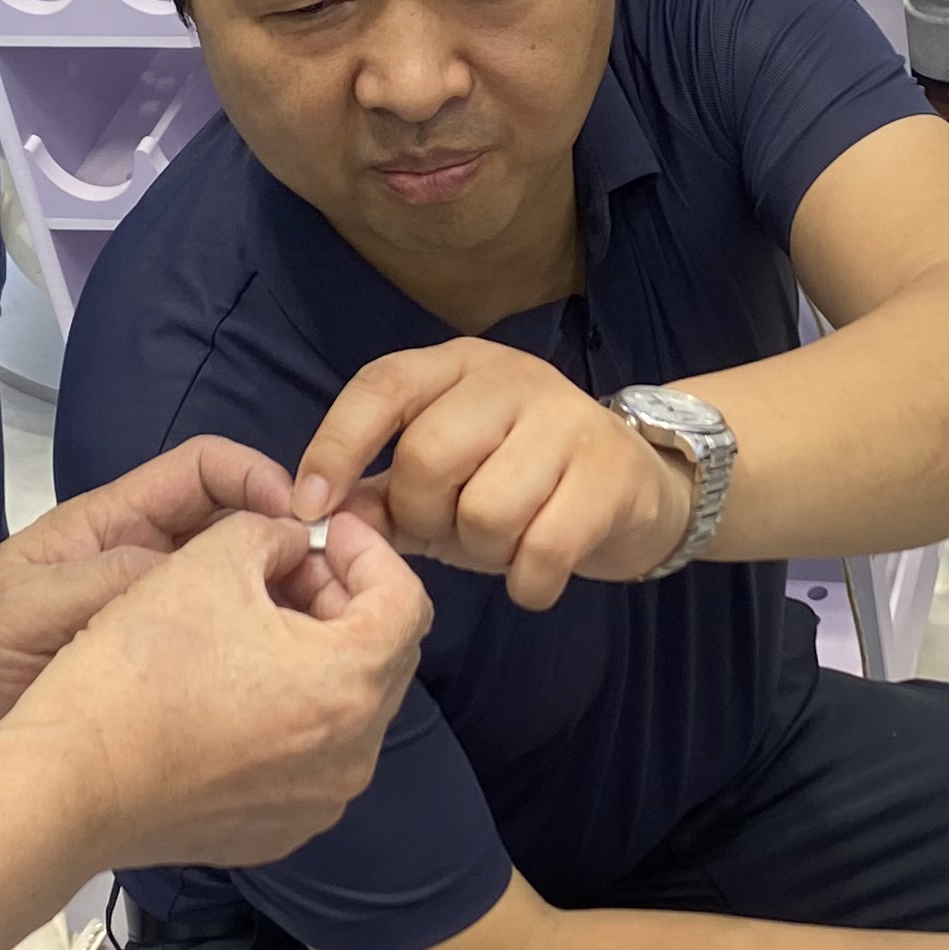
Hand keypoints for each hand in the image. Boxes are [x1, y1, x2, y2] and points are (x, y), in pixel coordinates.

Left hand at [0, 438, 304, 771]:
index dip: (260, 479)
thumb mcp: (31, 605)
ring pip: (243, 601)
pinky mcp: (162, 685)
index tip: (303, 520)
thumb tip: (204, 576)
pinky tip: (289, 694)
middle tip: (336, 591)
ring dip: (286, 610)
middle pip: (242, 534)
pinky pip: (225, 663)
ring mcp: (157, 628)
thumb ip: (109, 582)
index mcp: (118, 525)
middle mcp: (148, 568)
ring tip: (324, 643)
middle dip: (293, 548)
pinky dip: (263, 668)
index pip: (208, 472)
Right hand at [18, 511, 429, 868]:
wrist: (68, 783)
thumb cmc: (138, 667)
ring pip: (344, 709)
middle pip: (380, 655)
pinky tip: (228, 693)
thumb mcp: (209, 561)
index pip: (405, 598)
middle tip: (281, 569)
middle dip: (340, 600)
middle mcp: (353, 755)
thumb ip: (270, 533)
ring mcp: (317, 802)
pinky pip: (307, 760)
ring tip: (249, 627)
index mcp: (351, 683)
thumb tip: (289, 544)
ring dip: (314, 658)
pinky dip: (288, 716)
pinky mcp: (276, 831)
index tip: (318, 530)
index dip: (366, 550)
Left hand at [296, 344, 696, 609]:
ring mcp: (567, 421)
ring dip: (483, 554)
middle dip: (424, 517)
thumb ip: (381, 492)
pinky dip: (528, 583)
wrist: (638, 486)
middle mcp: (511, 379)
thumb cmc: (520, 482)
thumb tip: (316, 519)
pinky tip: (535, 577)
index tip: (310, 507)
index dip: (336, 446)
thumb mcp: (444, 478)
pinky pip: (541, 551)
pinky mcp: (609, 476)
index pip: (381, 387)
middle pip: (428, 457)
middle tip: (448, 533)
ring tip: (503, 547)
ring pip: (485, 511)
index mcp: (456, 367)